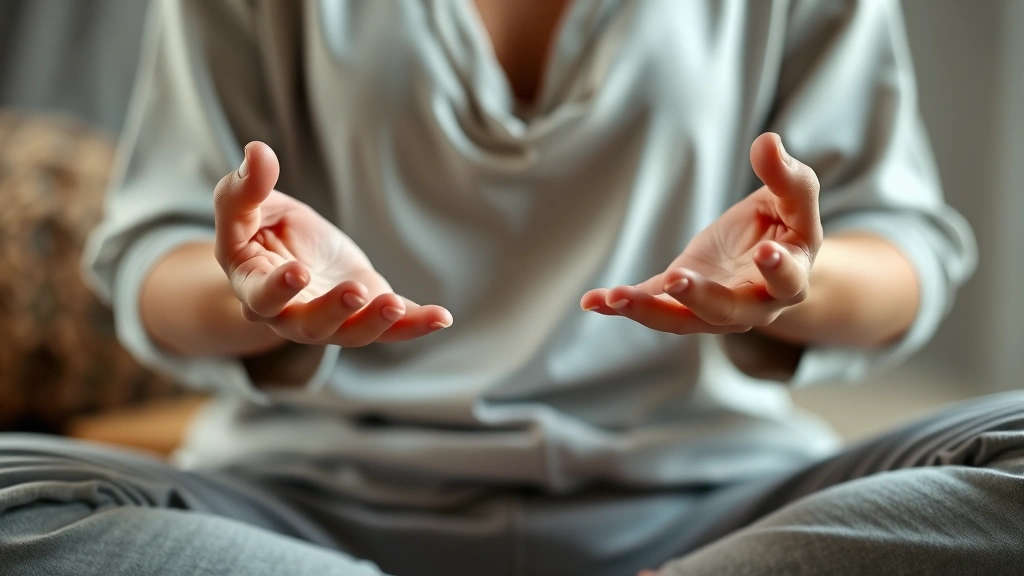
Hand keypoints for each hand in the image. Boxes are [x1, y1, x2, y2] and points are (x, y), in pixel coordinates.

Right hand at [213, 142, 452, 346]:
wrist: (289, 250)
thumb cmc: (257, 227)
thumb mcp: (244, 204)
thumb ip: (245, 187)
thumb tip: (258, 152)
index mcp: (255, 290)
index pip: (263, 298)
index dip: (279, 289)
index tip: (298, 271)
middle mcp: (292, 316)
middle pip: (311, 326)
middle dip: (333, 311)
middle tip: (354, 291)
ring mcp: (334, 321)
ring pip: (354, 333)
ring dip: (376, 322)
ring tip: (396, 305)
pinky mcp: (367, 313)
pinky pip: (393, 328)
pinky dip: (417, 324)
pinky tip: (442, 317)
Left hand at [581, 133, 821, 334]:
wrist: (767, 251)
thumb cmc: (787, 222)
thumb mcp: (794, 196)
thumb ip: (786, 176)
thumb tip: (768, 141)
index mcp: (789, 279)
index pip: (786, 280)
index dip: (778, 269)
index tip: (767, 252)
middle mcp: (752, 306)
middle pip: (725, 311)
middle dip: (699, 297)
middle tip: (676, 280)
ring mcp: (712, 311)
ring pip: (681, 319)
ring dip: (648, 310)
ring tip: (615, 298)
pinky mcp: (679, 301)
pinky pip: (650, 304)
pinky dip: (620, 305)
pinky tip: (591, 301)